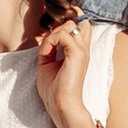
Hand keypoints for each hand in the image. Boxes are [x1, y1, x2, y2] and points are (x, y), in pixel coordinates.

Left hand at [33, 11, 99, 127]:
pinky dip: (50, 41)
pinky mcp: (78, 54)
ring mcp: (82, 51)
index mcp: (78, 51)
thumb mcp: (47, 64)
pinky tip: (45, 54)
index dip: (65, 24)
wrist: (60, 104)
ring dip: (52, 35)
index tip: (50, 37)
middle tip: (46, 45)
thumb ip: (49, 49)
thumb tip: (47, 37)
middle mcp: (83, 49)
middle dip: (56, 29)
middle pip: (73, 22)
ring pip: (68, 26)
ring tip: (45, 50)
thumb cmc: (54, 89)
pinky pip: (62, 35)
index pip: (80, 26)